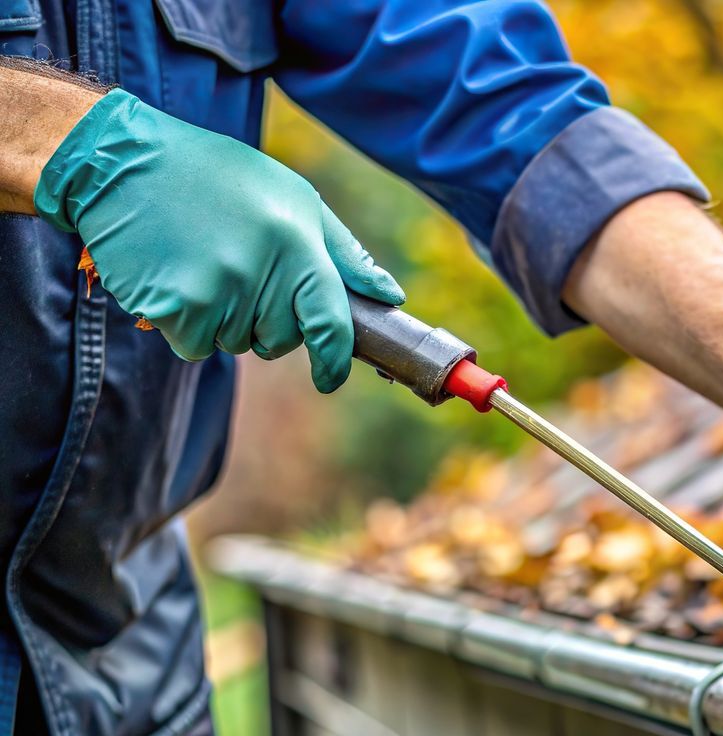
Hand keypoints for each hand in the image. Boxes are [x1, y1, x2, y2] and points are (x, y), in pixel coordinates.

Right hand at [33, 89, 402, 391]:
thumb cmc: (220, 178)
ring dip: (222, 319)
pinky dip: (185, 325)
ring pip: (234, 343)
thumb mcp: (295, 197)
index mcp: (298, 244)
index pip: (330, 323)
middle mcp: (260, 272)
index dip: (334, 359)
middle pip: (280, 340)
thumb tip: (390, 295)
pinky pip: (194, 345)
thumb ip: (344, 253)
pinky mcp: (172, 306)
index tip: (330, 378)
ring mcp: (215, 291)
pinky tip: (175, 277)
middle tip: (238, 271)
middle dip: (266, 321)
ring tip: (203, 263)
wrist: (125, 162)